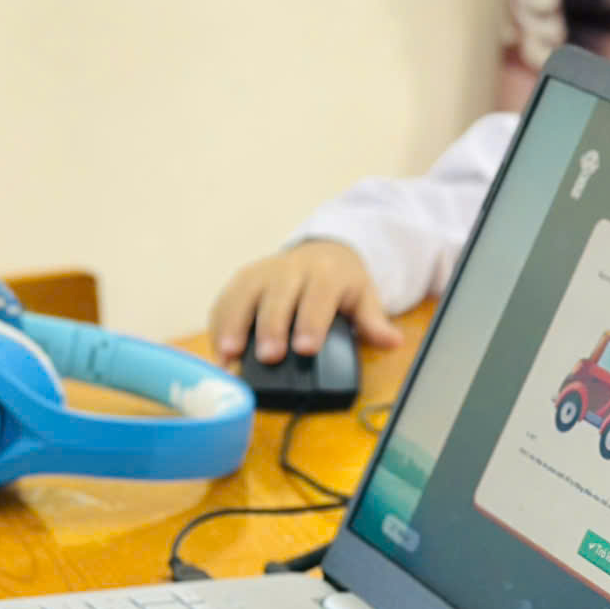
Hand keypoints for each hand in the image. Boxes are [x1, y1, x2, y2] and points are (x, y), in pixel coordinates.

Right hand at [210, 239, 400, 365]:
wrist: (321, 252)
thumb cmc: (340, 282)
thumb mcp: (363, 297)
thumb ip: (372, 322)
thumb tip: (392, 341)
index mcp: (325, 273)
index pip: (318, 296)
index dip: (311, 322)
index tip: (305, 349)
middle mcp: (291, 269)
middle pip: (277, 296)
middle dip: (271, 327)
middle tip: (269, 356)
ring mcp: (262, 272)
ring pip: (244, 295)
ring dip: (234, 324)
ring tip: (229, 353)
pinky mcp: (241, 280)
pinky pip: (225, 300)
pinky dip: (219, 324)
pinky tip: (217, 349)